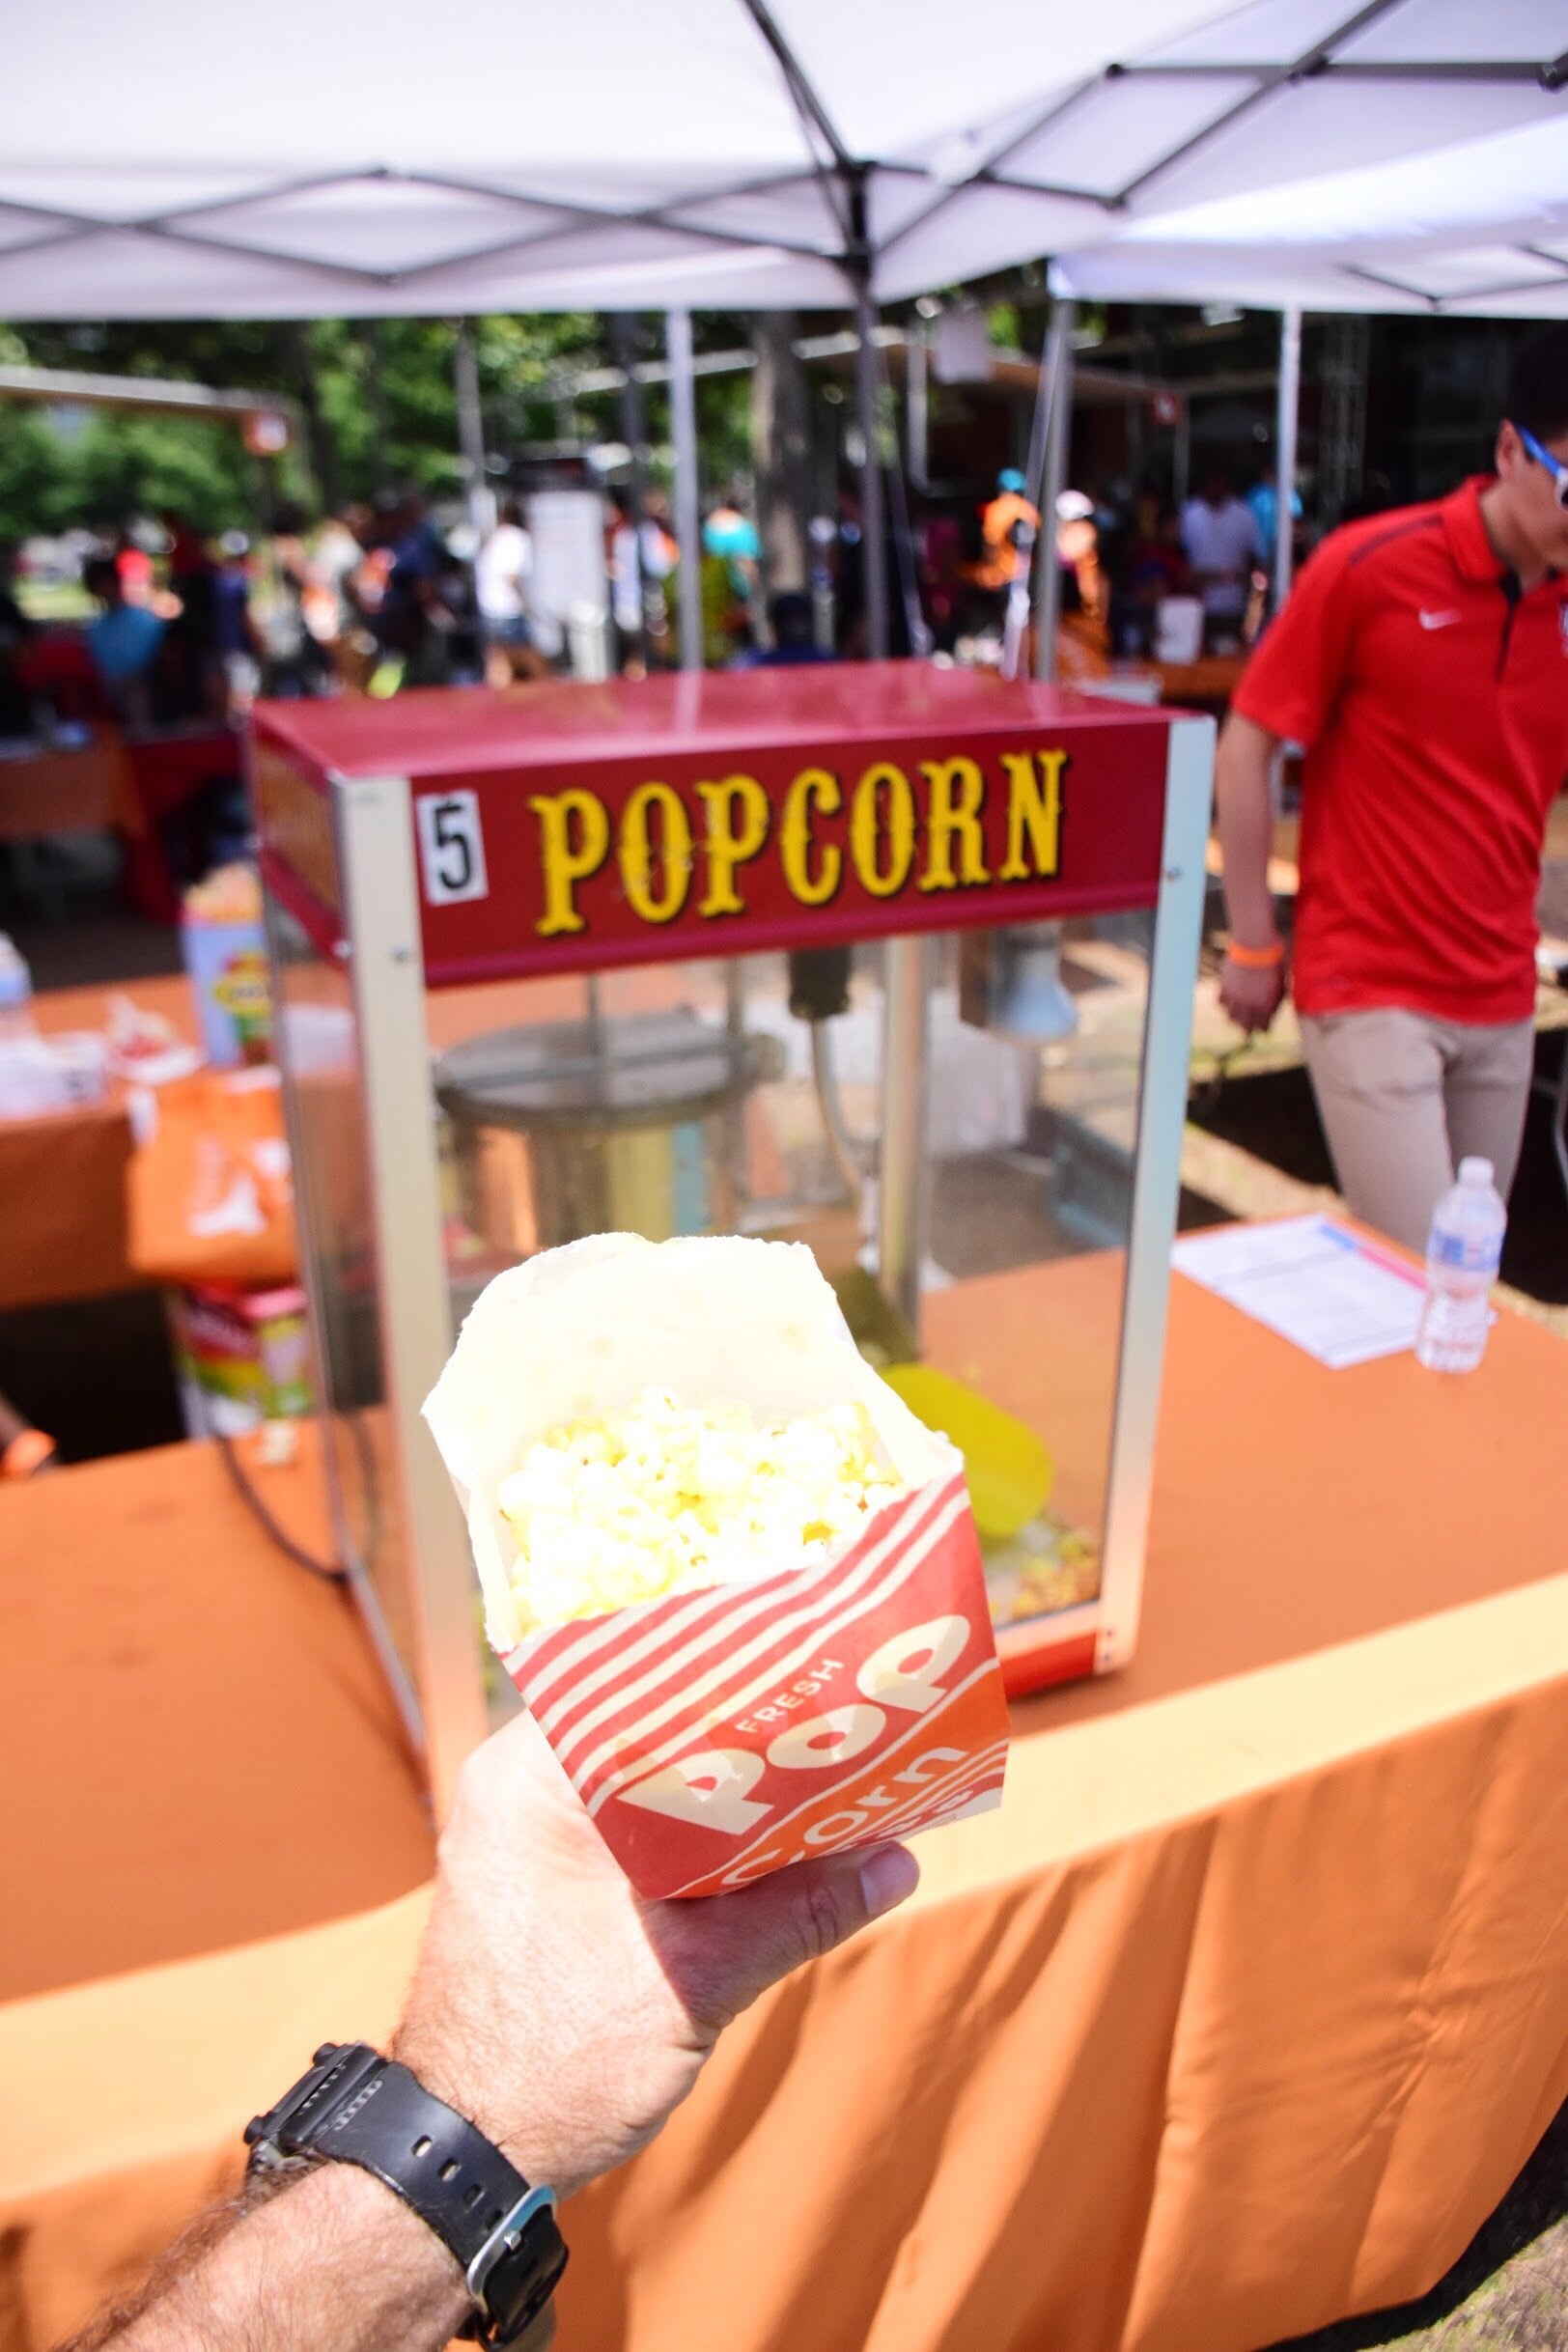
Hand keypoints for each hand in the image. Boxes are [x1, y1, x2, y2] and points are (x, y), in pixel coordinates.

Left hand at [395, 1710, 918, 2199]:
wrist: (459, 2161)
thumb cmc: (551, 2065)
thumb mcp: (694, 1982)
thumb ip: (795, 1912)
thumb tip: (897, 1861)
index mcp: (529, 1775)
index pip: (641, 1677)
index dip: (734, 1669)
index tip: (812, 1663)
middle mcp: (519, 1785)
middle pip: (652, 1729)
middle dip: (746, 1734)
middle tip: (837, 1716)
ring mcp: (528, 1833)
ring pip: (650, 1782)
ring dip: (728, 1791)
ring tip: (822, 1771)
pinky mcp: (547, 1879)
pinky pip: (636, 1829)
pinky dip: (698, 1836)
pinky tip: (769, 1845)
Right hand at [1218, 947, 1286, 1033]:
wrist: (1255, 945)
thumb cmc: (1273, 962)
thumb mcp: (1282, 983)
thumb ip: (1276, 1000)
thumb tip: (1272, 1010)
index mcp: (1265, 1006)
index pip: (1263, 1027)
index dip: (1264, 1028)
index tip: (1264, 1026)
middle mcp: (1249, 1006)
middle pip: (1245, 1027)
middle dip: (1248, 1028)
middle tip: (1248, 1029)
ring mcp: (1235, 997)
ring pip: (1231, 1017)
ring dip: (1235, 1017)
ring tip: (1238, 1014)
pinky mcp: (1224, 987)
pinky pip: (1221, 1002)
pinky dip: (1225, 1002)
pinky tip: (1229, 999)